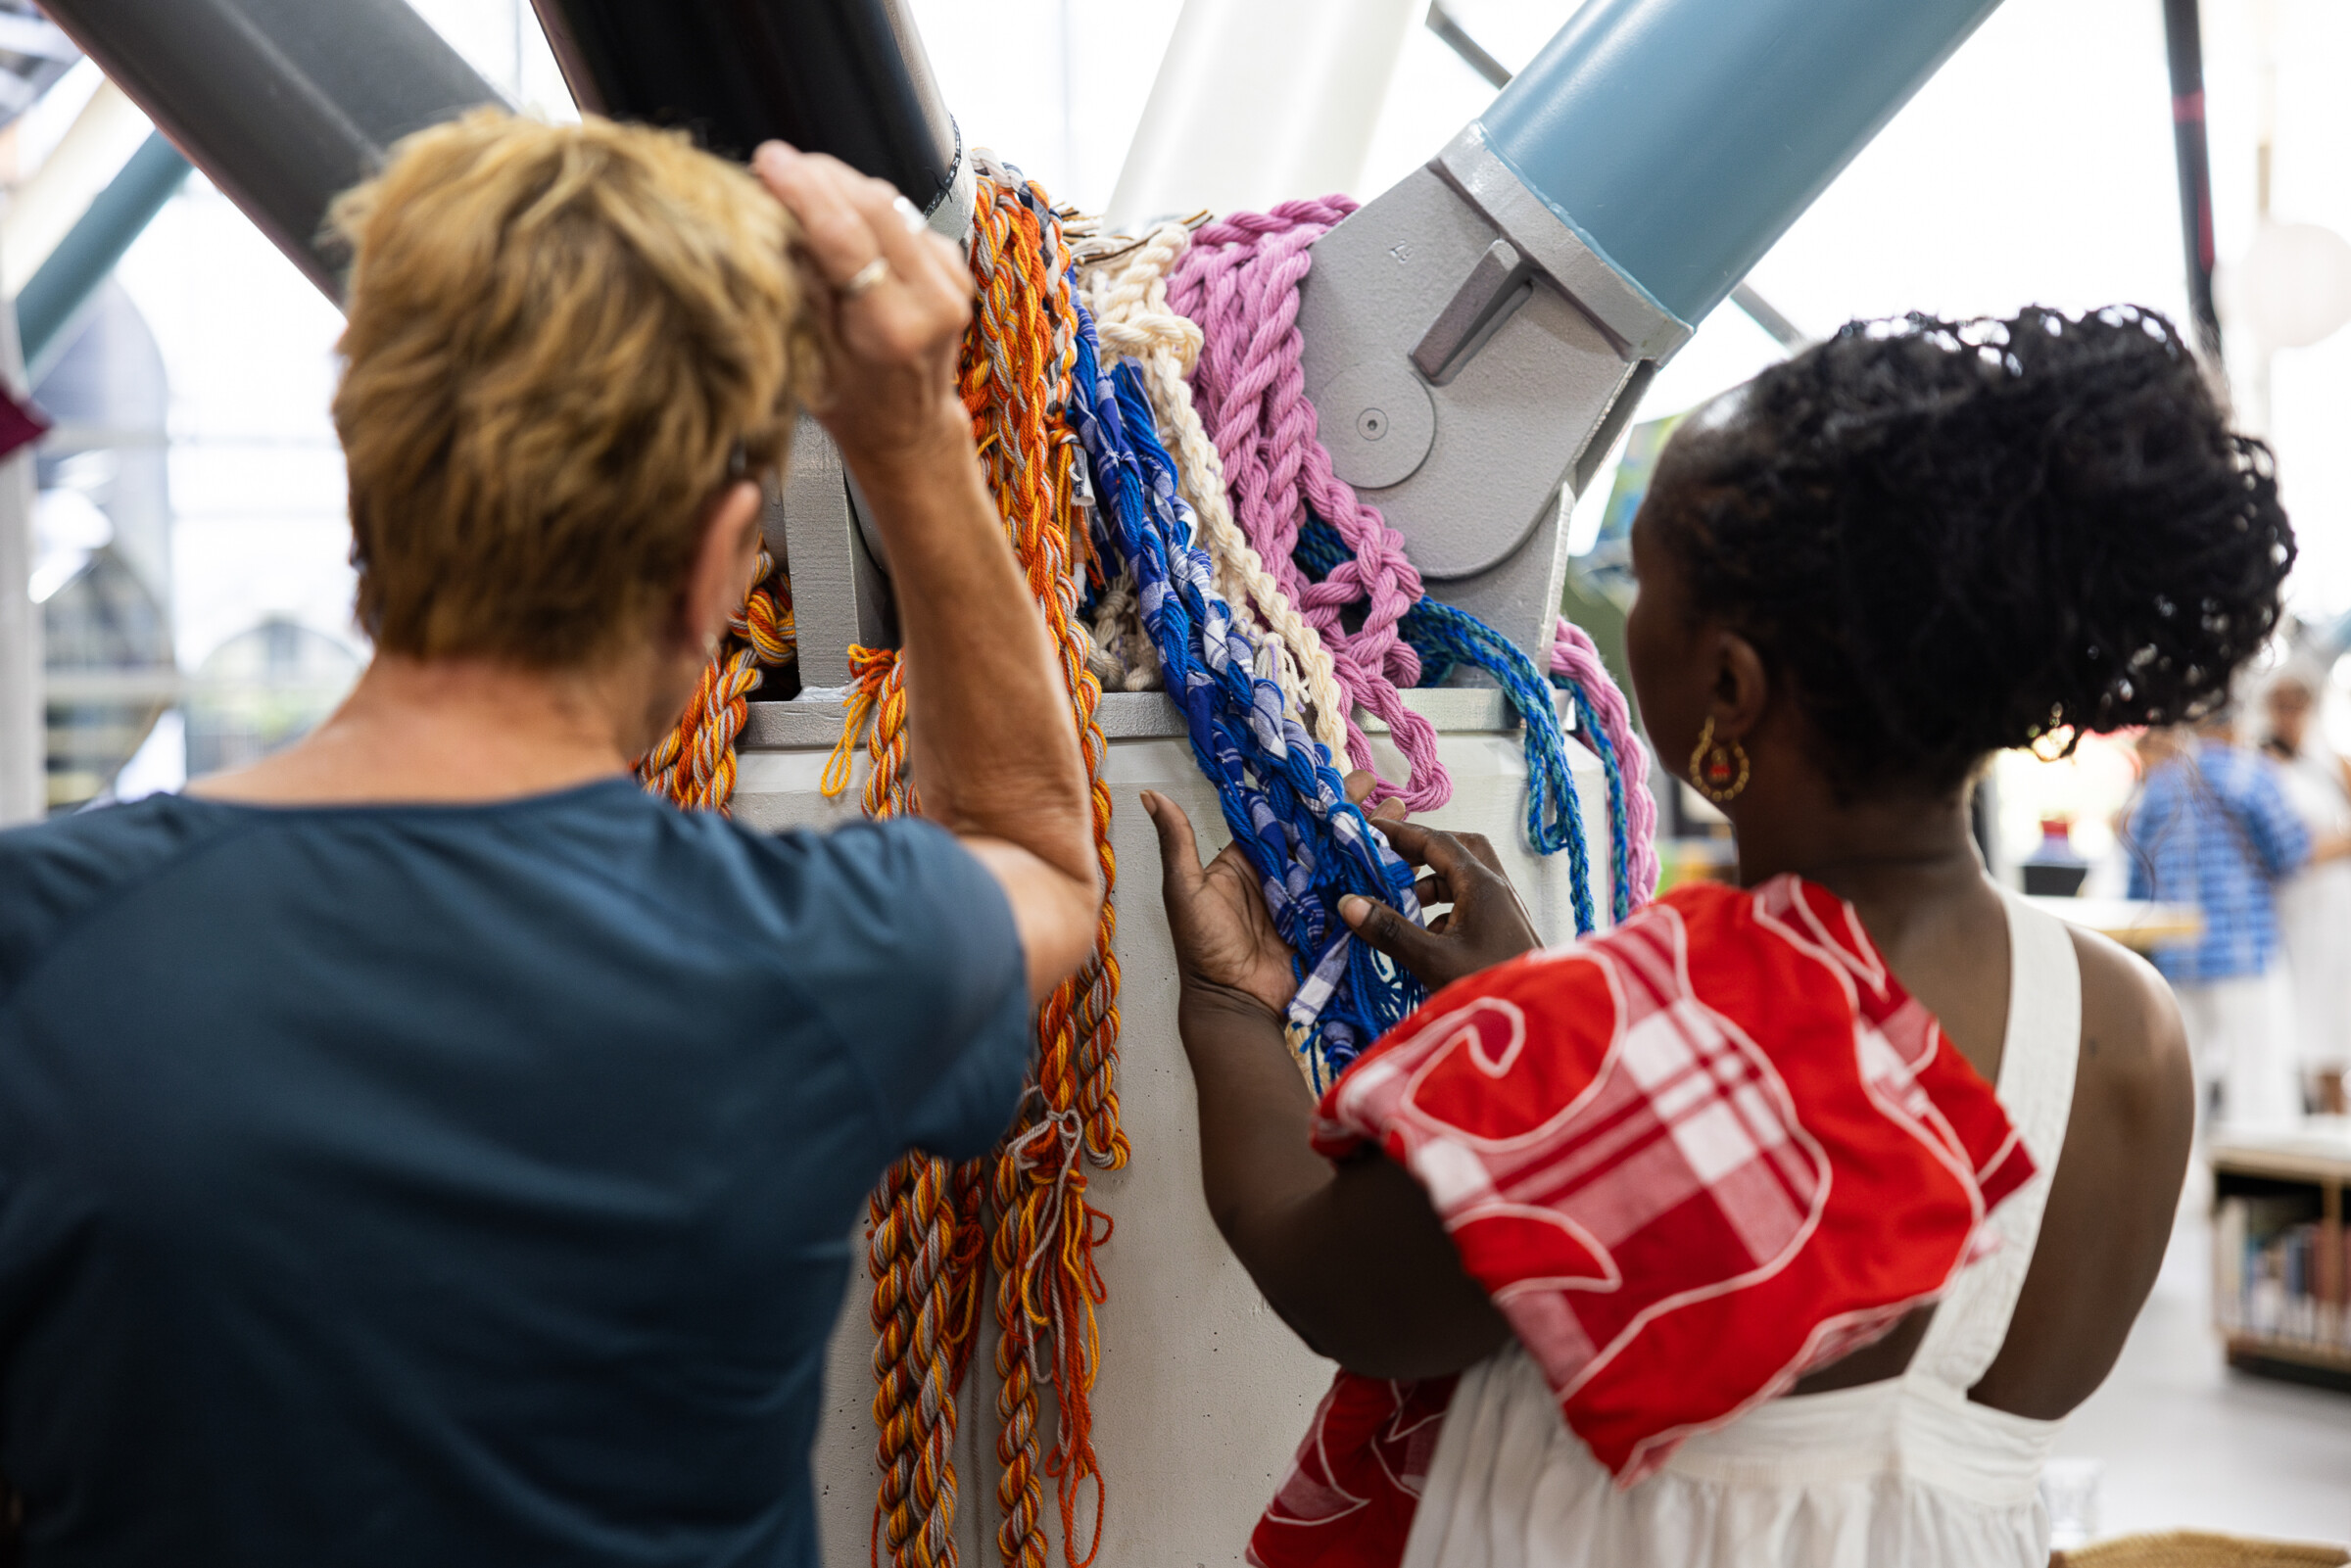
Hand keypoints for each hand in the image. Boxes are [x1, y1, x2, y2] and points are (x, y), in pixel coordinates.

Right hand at [750, 143, 971, 472]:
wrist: (910, 429)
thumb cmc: (853, 406)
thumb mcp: (808, 358)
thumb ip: (800, 287)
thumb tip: (774, 217)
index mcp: (893, 330)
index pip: (845, 236)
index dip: (804, 191)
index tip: (769, 161)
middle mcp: (933, 299)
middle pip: (872, 205)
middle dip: (818, 176)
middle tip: (773, 166)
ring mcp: (950, 278)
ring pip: (888, 201)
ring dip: (838, 184)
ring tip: (795, 185)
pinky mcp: (952, 263)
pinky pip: (900, 214)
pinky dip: (862, 204)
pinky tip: (833, 212)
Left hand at [1144, 773, 1398, 1016]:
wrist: (1232, 1004)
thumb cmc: (1202, 950)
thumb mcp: (1185, 891)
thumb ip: (1178, 843)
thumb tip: (1151, 797)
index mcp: (1248, 859)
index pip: (1281, 816)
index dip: (1304, 793)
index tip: (1328, 768)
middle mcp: (1280, 875)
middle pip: (1318, 833)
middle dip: (1346, 808)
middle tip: (1373, 785)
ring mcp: (1307, 899)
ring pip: (1339, 858)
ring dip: (1366, 836)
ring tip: (1395, 813)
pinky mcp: (1326, 924)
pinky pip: (1351, 894)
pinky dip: (1373, 875)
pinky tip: (1397, 856)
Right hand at [1339, 820, 1540, 991]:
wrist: (1537, 1019)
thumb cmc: (1488, 985)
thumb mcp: (1431, 959)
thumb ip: (1389, 930)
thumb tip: (1348, 902)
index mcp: (1482, 884)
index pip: (1437, 841)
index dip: (1402, 834)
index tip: (1371, 831)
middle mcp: (1497, 889)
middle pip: (1458, 850)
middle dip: (1422, 851)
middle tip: (1391, 861)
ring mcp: (1503, 910)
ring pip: (1464, 879)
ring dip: (1432, 883)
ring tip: (1402, 903)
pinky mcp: (1503, 931)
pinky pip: (1471, 904)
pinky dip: (1444, 908)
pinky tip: (1425, 935)